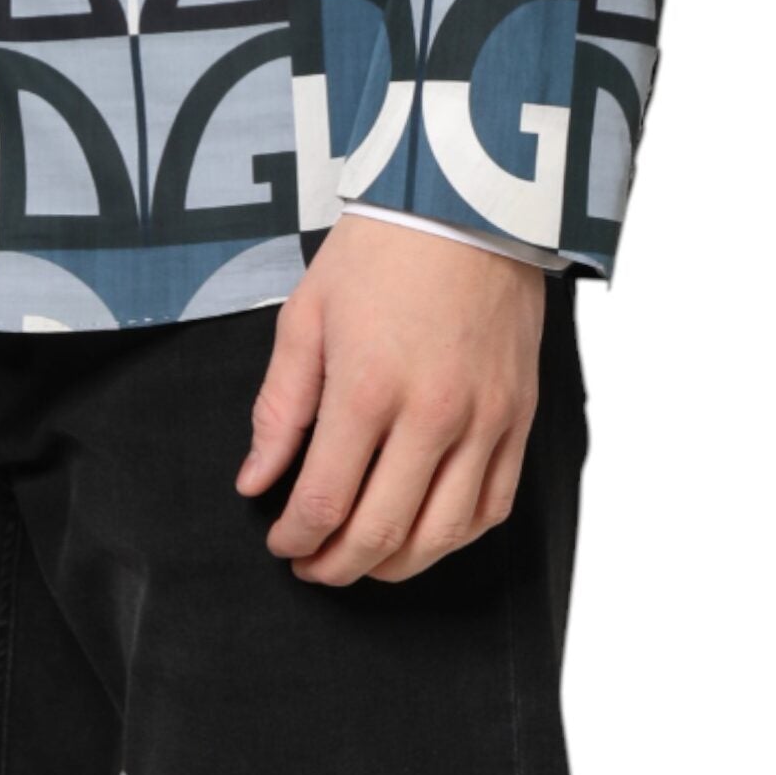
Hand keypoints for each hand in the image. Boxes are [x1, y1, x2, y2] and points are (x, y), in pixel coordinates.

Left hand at [236, 217, 545, 584]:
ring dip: (394, 565)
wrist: (464, 208)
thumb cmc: (378, 253)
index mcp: (367, 387)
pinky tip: (423, 534)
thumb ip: (280, 406)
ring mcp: (484, 421)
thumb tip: (255, 480)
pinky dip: (454, 538)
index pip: (325, 501)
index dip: (295, 537)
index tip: (280, 541)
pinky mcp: (519, 418)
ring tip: (362, 559)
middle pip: (381, 532)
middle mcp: (431, 414)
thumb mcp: (307, 315)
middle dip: (336, 565)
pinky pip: (492, 508)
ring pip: (441, 535)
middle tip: (311, 566)